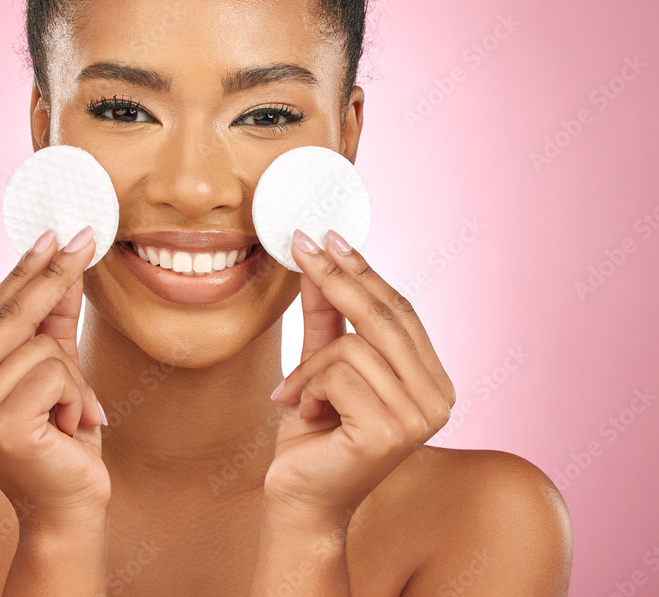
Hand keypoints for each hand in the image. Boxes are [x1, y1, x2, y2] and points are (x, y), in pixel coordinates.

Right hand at [0, 226, 109, 526]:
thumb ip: (52, 316)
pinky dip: (76, 394)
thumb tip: (64, 257)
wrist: (68, 507)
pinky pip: (54, 371)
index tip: (52, 234)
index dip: (22, 270)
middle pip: (8, 315)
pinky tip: (67, 428)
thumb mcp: (55, 366)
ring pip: (38, 344)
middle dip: (53, 275)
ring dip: (72, 375)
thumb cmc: (60, 435)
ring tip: (70, 413)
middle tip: (85, 240)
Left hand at [264, 228, 455, 529]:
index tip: (330, 235)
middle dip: (336, 276)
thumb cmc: (313, 433)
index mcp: (432, 380)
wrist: (300, 501)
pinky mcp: (390, 432)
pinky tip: (303, 413)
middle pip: (383, 316)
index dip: (363, 269)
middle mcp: (438, 399)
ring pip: (354, 345)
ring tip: (297, 394)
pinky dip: (307, 386)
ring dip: (310, 365)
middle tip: (300, 244)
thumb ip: (327, 316)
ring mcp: (419, 418)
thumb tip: (319, 259)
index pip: (399, 309)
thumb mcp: (321, 362)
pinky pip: (338, 373)